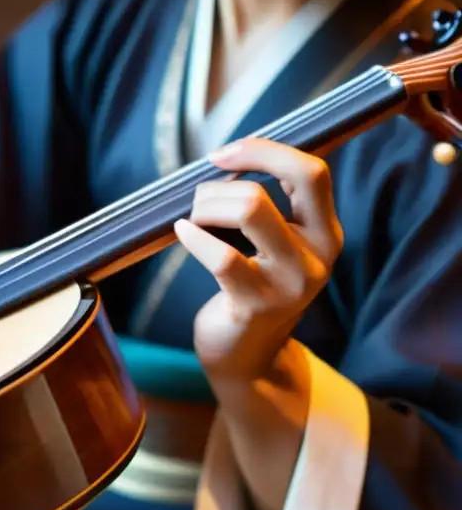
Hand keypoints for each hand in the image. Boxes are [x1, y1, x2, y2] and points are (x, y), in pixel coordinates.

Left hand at [174, 138, 343, 381]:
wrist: (249, 357)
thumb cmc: (252, 288)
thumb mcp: (276, 245)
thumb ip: (268, 204)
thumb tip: (229, 158)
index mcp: (326, 231)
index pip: (309, 171)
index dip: (262, 151)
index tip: (223, 155)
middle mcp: (319, 254)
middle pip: (267, 188)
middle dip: (218, 187)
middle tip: (200, 204)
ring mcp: (291, 281)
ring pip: (247, 210)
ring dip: (204, 208)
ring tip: (193, 222)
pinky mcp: (258, 303)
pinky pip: (222, 255)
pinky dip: (193, 236)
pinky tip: (183, 233)